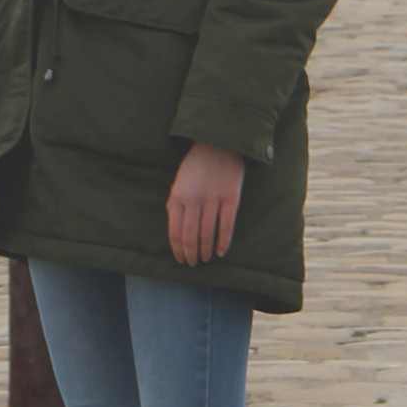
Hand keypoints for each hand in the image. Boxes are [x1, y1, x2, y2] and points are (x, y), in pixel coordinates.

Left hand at [166, 140, 244, 265]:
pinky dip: (223, 243)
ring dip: (205, 251)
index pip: (175, 231)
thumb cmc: (196, 164)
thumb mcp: (179, 181)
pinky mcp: (231, 198)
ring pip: (207, 234)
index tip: (180, 260)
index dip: (178, 249)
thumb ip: (175, 204)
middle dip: (190, 254)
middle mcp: (194, 199)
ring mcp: (213, 199)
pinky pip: (226, 227)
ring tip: (204, 259)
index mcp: (177, 195)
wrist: (218, 143)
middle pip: (190, 237)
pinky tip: (220, 252)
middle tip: (193, 264)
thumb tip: (175, 232)